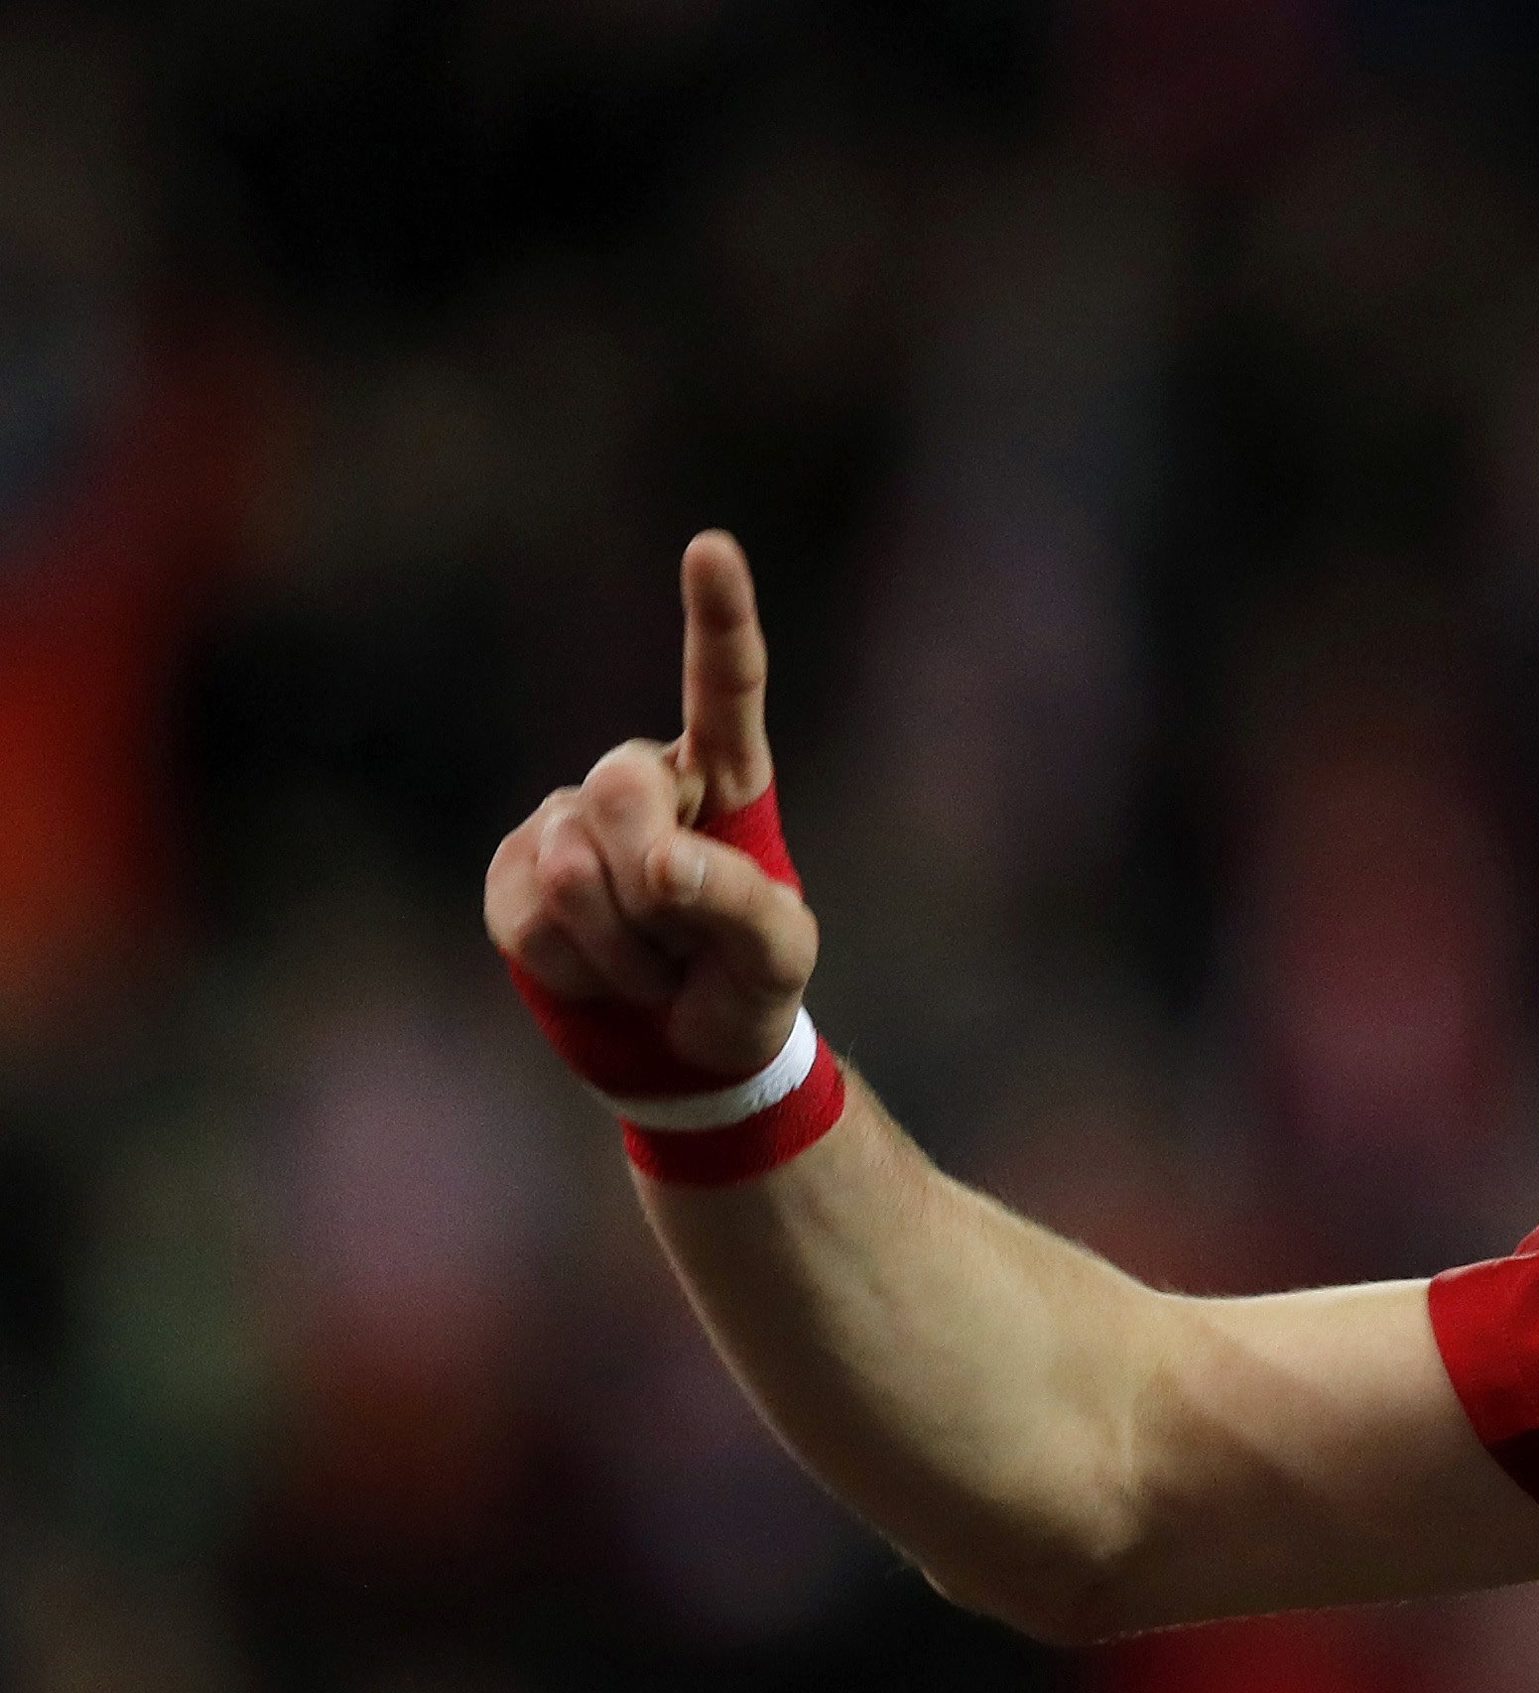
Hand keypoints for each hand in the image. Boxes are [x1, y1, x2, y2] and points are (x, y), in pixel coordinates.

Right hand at [482, 531, 817, 1081]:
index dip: (718, 620)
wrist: (685, 1051)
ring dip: (628, 947)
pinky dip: (581, 968)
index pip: (723, 691)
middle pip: (621, 790)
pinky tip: (605, 974)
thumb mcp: (777, 957)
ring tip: (657, 966)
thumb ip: (738, 902)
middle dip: (655, 882)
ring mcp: (567, 825)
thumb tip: (659, 861)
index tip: (711, 548)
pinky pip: (534, 921)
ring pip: (576, 867)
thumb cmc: (746, 987)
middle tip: (688, 948)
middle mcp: (640, 783)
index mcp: (723, 780)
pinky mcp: (516, 878)